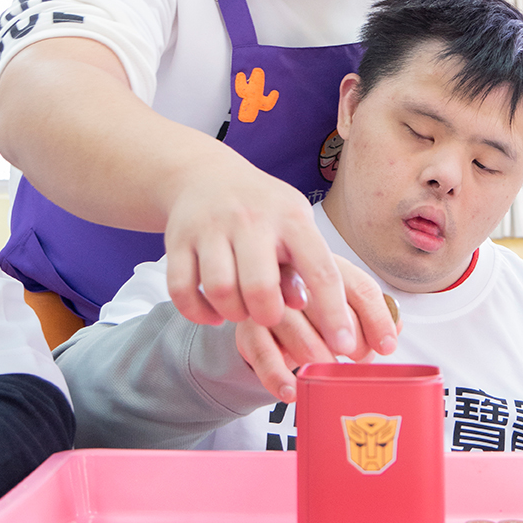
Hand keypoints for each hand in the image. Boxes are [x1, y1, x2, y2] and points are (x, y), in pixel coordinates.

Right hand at [163, 147, 371, 354]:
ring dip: (233, 314)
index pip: (320, 269)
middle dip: (267, 315)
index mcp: (291, 218)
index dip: (333, 312)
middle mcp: (251, 219)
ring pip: (220, 291)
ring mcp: (211, 227)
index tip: (345, 345)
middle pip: (260, 288)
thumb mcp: (296, 227)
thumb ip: (307, 267)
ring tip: (241, 310)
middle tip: (268, 315)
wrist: (207, 176)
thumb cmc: (264, 212)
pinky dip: (198, 313)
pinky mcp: (177, 239)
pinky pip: (183, 291)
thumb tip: (309, 308)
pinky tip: (213, 312)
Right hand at [235, 255, 399, 401]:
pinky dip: (277, 375)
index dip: (377, 320)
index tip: (387, 347)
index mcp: (327, 264)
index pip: (359, 288)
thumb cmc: (314, 306)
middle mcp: (296, 275)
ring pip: (296, 328)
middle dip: (348, 342)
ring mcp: (268, 300)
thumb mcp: (344, 303)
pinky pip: (262, 352)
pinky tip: (291, 389)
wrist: (261, 304)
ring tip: (326, 370)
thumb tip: (393, 334)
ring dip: (316, 356)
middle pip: (328, 306)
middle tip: (353, 358)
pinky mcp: (247, 326)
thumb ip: (372, 314)